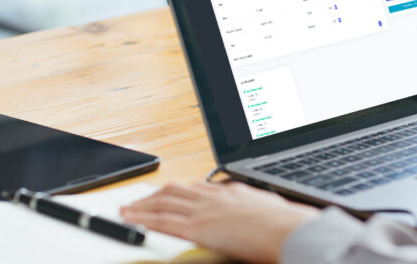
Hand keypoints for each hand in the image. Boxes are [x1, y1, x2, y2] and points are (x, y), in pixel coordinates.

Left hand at [120, 182, 318, 262]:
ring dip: (143, 204)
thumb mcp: (271, 208)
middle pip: (177, 190)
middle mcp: (214, 196)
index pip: (198, 187)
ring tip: (128, 209)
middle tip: (140, 200)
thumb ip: (257, 207)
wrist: (288, 229)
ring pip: (164, 202)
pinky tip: (130, 219)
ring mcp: (204, 210)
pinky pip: (164, 221)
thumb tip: (260, 210)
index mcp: (232, 191)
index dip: (180, 191)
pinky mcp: (198, 227)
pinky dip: (143, 218)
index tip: (170, 193)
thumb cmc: (286, 224)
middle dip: (155, 195)